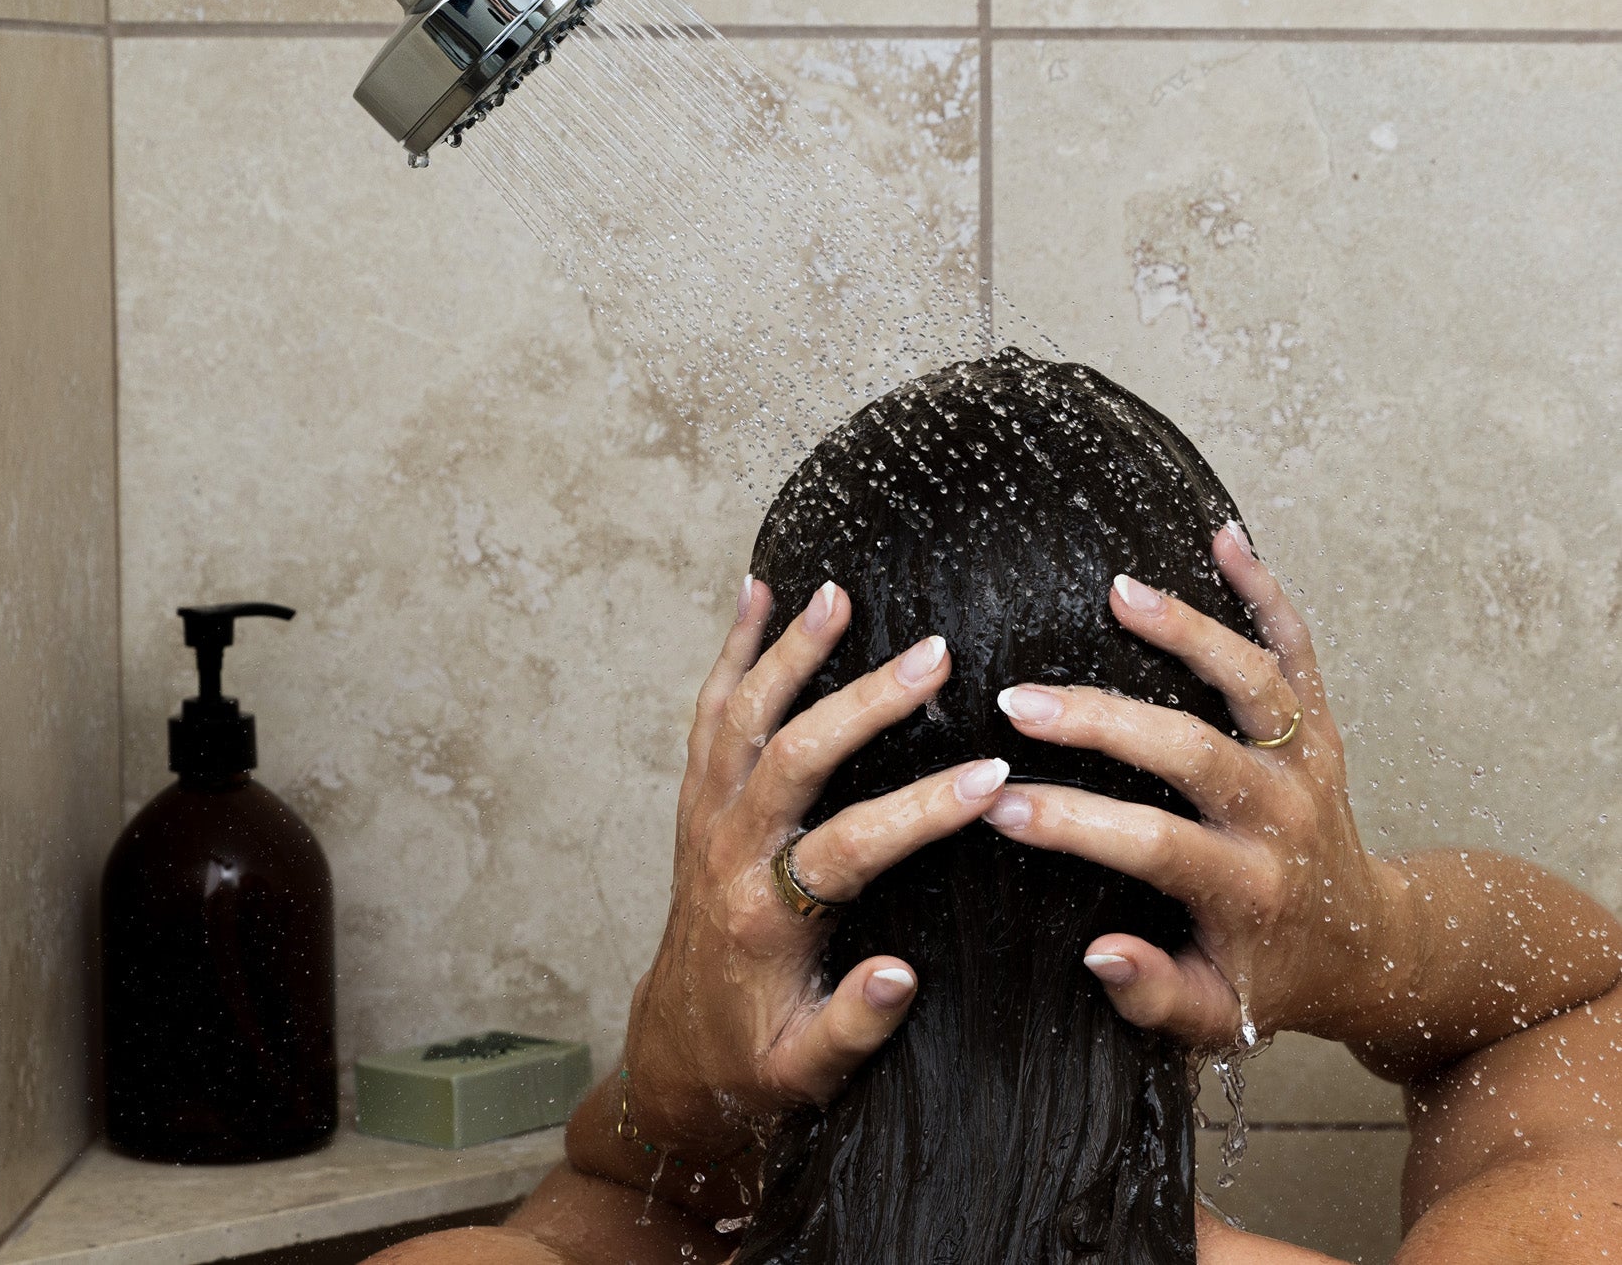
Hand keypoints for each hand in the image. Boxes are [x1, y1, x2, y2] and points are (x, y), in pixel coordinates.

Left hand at [620, 576, 1011, 1152]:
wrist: (676, 1051)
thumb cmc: (752, 1062)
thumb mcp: (806, 1074)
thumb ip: (854, 1026)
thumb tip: (902, 975)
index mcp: (765, 914)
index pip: (848, 847)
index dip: (919, 811)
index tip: (990, 776)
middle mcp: (727, 849)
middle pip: (793, 755)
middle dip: (865, 702)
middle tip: (934, 657)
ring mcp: (706, 814)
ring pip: (742, 714)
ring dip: (789, 650)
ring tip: (837, 592)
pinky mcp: (699, 796)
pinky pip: (711, 710)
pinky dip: (731, 648)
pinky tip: (756, 593)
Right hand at [979, 524, 1407, 1046]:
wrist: (1370, 946)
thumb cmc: (1271, 977)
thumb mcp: (1213, 1017)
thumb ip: (1154, 996)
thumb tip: (1097, 953)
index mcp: (1248, 888)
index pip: (1154, 848)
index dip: (1075, 825)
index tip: (998, 804)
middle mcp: (1281, 816)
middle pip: (1193, 753)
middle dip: (1101, 723)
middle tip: (1019, 700)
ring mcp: (1307, 761)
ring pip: (1253, 684)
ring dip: (1189, 632)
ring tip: (1119, 591)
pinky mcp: (1321, 725)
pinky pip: (1299, 647)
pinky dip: (1267, 590)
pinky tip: (1223, 537)